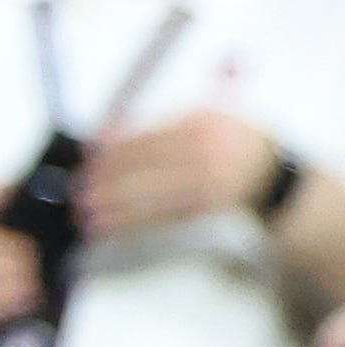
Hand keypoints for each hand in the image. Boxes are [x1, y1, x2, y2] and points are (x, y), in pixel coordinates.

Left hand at [77, 109, 281, 240]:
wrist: (270, 174)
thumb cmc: (228, 142)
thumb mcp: (203, 118)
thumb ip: (159, 123)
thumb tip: (106, 135)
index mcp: (201, 122)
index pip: (146, 135)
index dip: (112, 148)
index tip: (88, 156)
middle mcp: (204, 150)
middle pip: (141, 165)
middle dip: (104, 178)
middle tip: (77, 188)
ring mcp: (204, 182)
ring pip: (145, 194)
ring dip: (109, 205)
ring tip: (82, 212)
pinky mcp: (201, 209)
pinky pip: (156, 217)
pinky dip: (126, 223)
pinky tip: (104, 228)